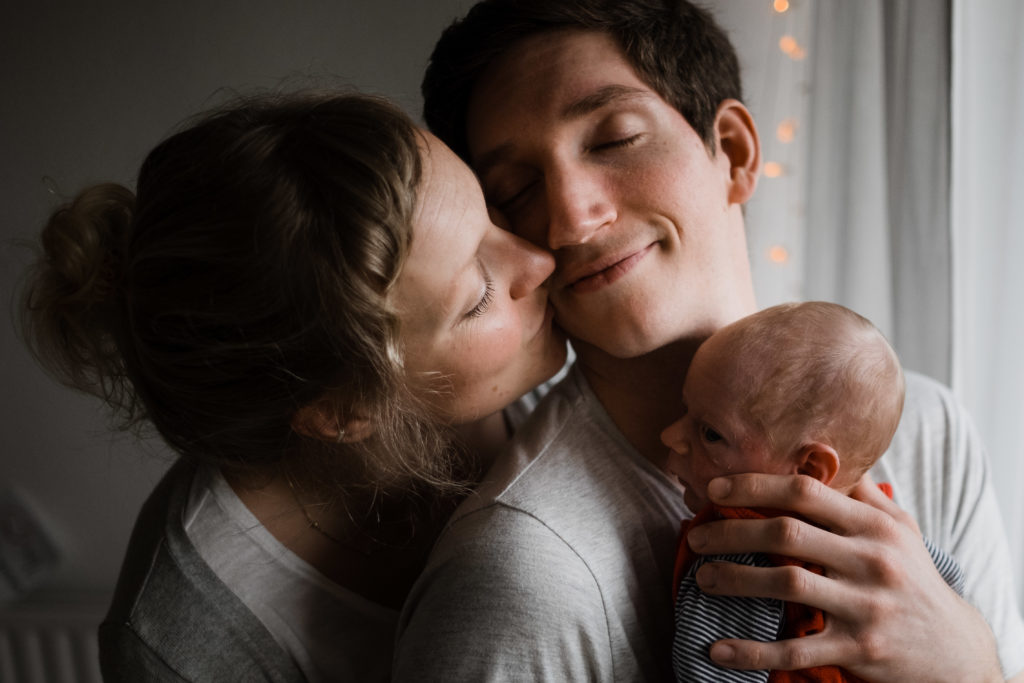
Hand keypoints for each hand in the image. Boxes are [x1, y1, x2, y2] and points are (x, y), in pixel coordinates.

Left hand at [686, 472, 1003, 681]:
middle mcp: (871, 561)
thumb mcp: (899, 530)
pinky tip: (717, 649)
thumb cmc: (914, 580)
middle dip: (730, 531)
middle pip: (785, 534)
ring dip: (733, 580)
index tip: (715, 488)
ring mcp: (865, 607)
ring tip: (701, 578)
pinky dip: (751, 650)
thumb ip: (860, 493)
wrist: (955, 652)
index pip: (805, 493)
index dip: (754, 486)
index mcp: (875, 526)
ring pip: (785, 584)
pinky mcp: (859, 650)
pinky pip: (795, 650)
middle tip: (695, 537)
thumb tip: (818, 454)